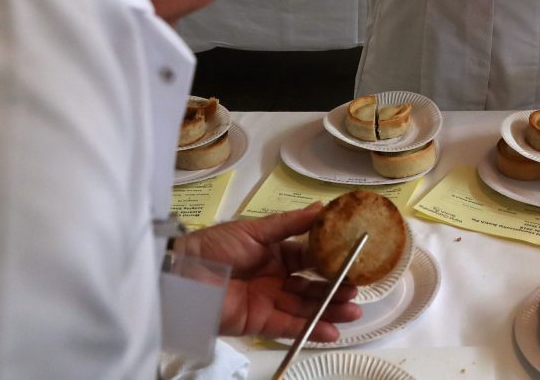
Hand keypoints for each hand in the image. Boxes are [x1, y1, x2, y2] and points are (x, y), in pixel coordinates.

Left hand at [173, 205, 359, 342]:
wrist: (181, 274)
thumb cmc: (214, 246)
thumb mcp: (254, 230)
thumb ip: (290, 224)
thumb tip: (322, 208)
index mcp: (274, 253)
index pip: (309, 258)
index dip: (331, 260)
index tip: (353, 260)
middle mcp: (274, 277)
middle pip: (311, 286)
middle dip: (335, 289)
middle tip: (358, 290)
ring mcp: (268, 301)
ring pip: (305, 307)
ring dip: (329, 310)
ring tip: (353, 311)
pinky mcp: (258, 322)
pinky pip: (289, 327)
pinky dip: (311, 329)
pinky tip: (332, 331)